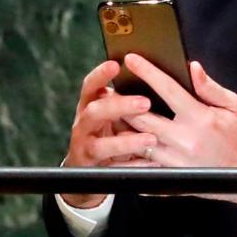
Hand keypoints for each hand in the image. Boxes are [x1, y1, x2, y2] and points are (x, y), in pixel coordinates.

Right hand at [60, 60, 158, 208]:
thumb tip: (153, 76)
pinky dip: (132, 166)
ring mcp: (86, 149)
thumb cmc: (106, 134)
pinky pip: (113, 169)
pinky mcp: (94, 172)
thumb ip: (123, 100)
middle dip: (118, 106)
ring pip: (101, 145)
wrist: (85, 172)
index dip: (100, 75)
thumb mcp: (109, 115)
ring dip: (126, 142)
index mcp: (88, 107)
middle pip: (94, 112)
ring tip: (150, 139)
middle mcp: (83, 126)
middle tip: (145, 102)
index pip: (89, 87)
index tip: (116, 64)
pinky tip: (150, 162)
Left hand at [121, 53, 236, 212]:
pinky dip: (128, 157)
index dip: (147, 72)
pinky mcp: (172, 177)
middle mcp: (184, 140)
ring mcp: (175, 161)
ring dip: (121, 128)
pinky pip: (142, 167)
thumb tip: (192, 67)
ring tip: (109, 115)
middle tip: (109, 89)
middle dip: (122, 102)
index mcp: (200, 118)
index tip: (131, 59)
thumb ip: (209, 87)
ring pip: (137, 142)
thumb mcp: (233, 106)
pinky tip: (119, 146)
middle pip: (142, 117)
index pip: (167, 89)